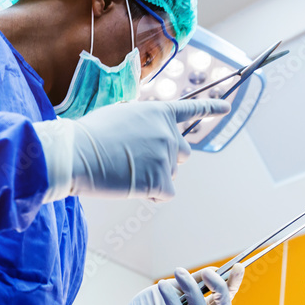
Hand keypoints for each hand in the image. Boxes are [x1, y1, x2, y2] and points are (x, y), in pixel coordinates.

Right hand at [33, 99, 230, 202]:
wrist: (77, 153)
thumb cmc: (90, 136)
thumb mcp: (120, 116)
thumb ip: (144, 124)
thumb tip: (150, 140)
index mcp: (159, 113)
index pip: (190, 110)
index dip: (211, 108)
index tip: (227, 108)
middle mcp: (169, 132)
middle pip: (182, 152)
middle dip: (167, 159)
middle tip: (138, 161)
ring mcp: (167, 156)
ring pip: (171, 174)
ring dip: (153, 176)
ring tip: (125, 170)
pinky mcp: (161, 180)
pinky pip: (166, 194)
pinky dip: (151, 195)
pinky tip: (131, 186)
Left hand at [83, 263, 244, 304]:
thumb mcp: (175, 288)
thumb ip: (194, 283)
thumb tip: (214, 271)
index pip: (226, 299)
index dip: (234, 284)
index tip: (239, 266)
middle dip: (220, 287)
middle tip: (209, 271)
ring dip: (189, 285)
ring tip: (177, 272)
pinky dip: (170, 294)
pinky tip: (161, 285)